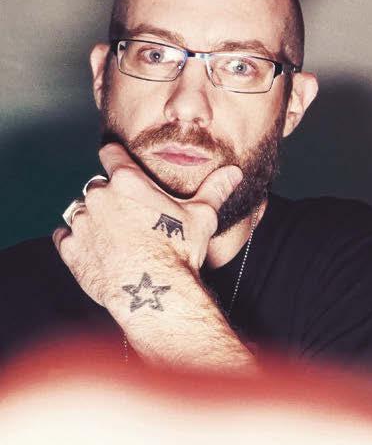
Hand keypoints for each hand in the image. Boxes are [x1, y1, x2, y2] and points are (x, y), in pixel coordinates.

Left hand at [52, 144, 240, 312]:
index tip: (121, 167)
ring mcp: (81, 222)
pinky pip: (65, 237)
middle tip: (131, 221)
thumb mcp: (201, 217)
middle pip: (97, 187)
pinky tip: (99, 252)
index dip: (116, 158)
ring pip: (80, 212)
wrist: (157, 290)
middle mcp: (98, 196)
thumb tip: (233, 173)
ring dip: (93, 220)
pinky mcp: (71, 248)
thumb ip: (214, 190)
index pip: (111, 153)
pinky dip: (77, 242)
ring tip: (116, 240)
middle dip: (110, 199)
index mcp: (127, 182)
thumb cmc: (179, 251)